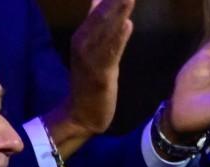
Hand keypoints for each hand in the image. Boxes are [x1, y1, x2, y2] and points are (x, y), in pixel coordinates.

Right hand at [47, 0, 133, 151]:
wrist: (81, 113)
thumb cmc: (90, 79)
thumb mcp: (93, 48)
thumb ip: (95, 23)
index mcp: (84, 34)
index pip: (100, 8)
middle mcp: (83, 41)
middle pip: (102, 15)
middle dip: (115, 0)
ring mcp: (90, 57)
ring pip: (105, 31)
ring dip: (118, 12)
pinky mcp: (100, 74)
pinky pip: (110, 53)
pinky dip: (118, 38)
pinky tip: (128, 25)